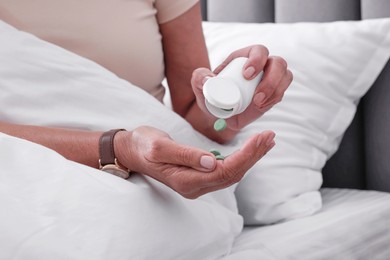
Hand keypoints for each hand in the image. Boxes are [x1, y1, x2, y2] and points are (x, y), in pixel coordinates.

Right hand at [114, 126, 274, 198]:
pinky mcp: (199, 176)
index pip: (225, 171)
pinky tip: (250, 149)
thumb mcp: (160, 147)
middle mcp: (195, 187)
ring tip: (266, 141)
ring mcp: (197, 183)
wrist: (133, 150)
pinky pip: (225, 170)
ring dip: (250, 157)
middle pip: (233, 174)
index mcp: (186, 181)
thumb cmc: (143, 146)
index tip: (262, 137)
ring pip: (231, 173)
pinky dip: (240, 158)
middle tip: (270, 136)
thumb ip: (185, 155)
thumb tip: (212, 162)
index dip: (247, 155)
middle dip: (254, 156)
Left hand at [192, 45, 292, 130]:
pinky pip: (281, 93)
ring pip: (286, 76)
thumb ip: (199, 79)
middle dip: (271, 78)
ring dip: (275, 90)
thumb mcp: (201, 87)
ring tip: (257, 104)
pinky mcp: (274, 93)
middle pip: (278, 62)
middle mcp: (262, 65)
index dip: (257, 60)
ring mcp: (271, 79)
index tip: (246, 75)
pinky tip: (260, 107)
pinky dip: (273, 100)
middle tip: (256, 96)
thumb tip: (207, 79)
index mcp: (244, 57)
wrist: (220, 113)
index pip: (259, 50)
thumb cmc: (212, 96)